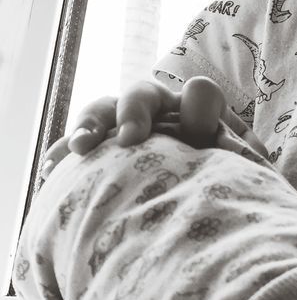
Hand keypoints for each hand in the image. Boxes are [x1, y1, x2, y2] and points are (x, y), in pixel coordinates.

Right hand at [40, 76, 266, 179]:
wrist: (204, 207)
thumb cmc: (229, 182)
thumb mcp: (244, 166)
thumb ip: (241, 152)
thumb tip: (216, 137)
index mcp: (200, 109)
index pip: (200, 93)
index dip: (198, 107)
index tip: (194, 134)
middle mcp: (159, 110)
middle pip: (140, 94)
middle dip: (133, 113)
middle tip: (129, 139)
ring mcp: (124, 126)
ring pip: (101, 112)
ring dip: (89, 126)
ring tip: (80, 149)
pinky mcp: (100, 151)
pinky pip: (75, 146)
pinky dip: (62, 155)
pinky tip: (50, 171)